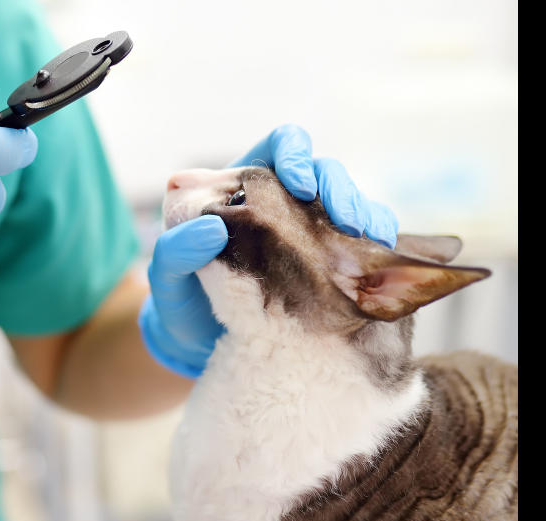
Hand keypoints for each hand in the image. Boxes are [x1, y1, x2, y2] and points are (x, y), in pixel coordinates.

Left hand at [140, 125, 397, 377]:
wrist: (196, 347)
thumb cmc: (179, 302)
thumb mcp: (166, 278)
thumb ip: (175, 251)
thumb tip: (212, 227)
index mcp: (244, 187)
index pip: (278, 147)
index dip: (295, 155)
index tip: (299, 186)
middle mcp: (281, 204)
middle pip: (323, 173)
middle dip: (339, 189)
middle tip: (345, 221)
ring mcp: (308, 235)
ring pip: (348, 206)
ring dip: (364, 215)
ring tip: (369, 239)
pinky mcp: (328, 267)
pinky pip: (360, 246)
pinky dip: (376, 247)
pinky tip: (380, 258)